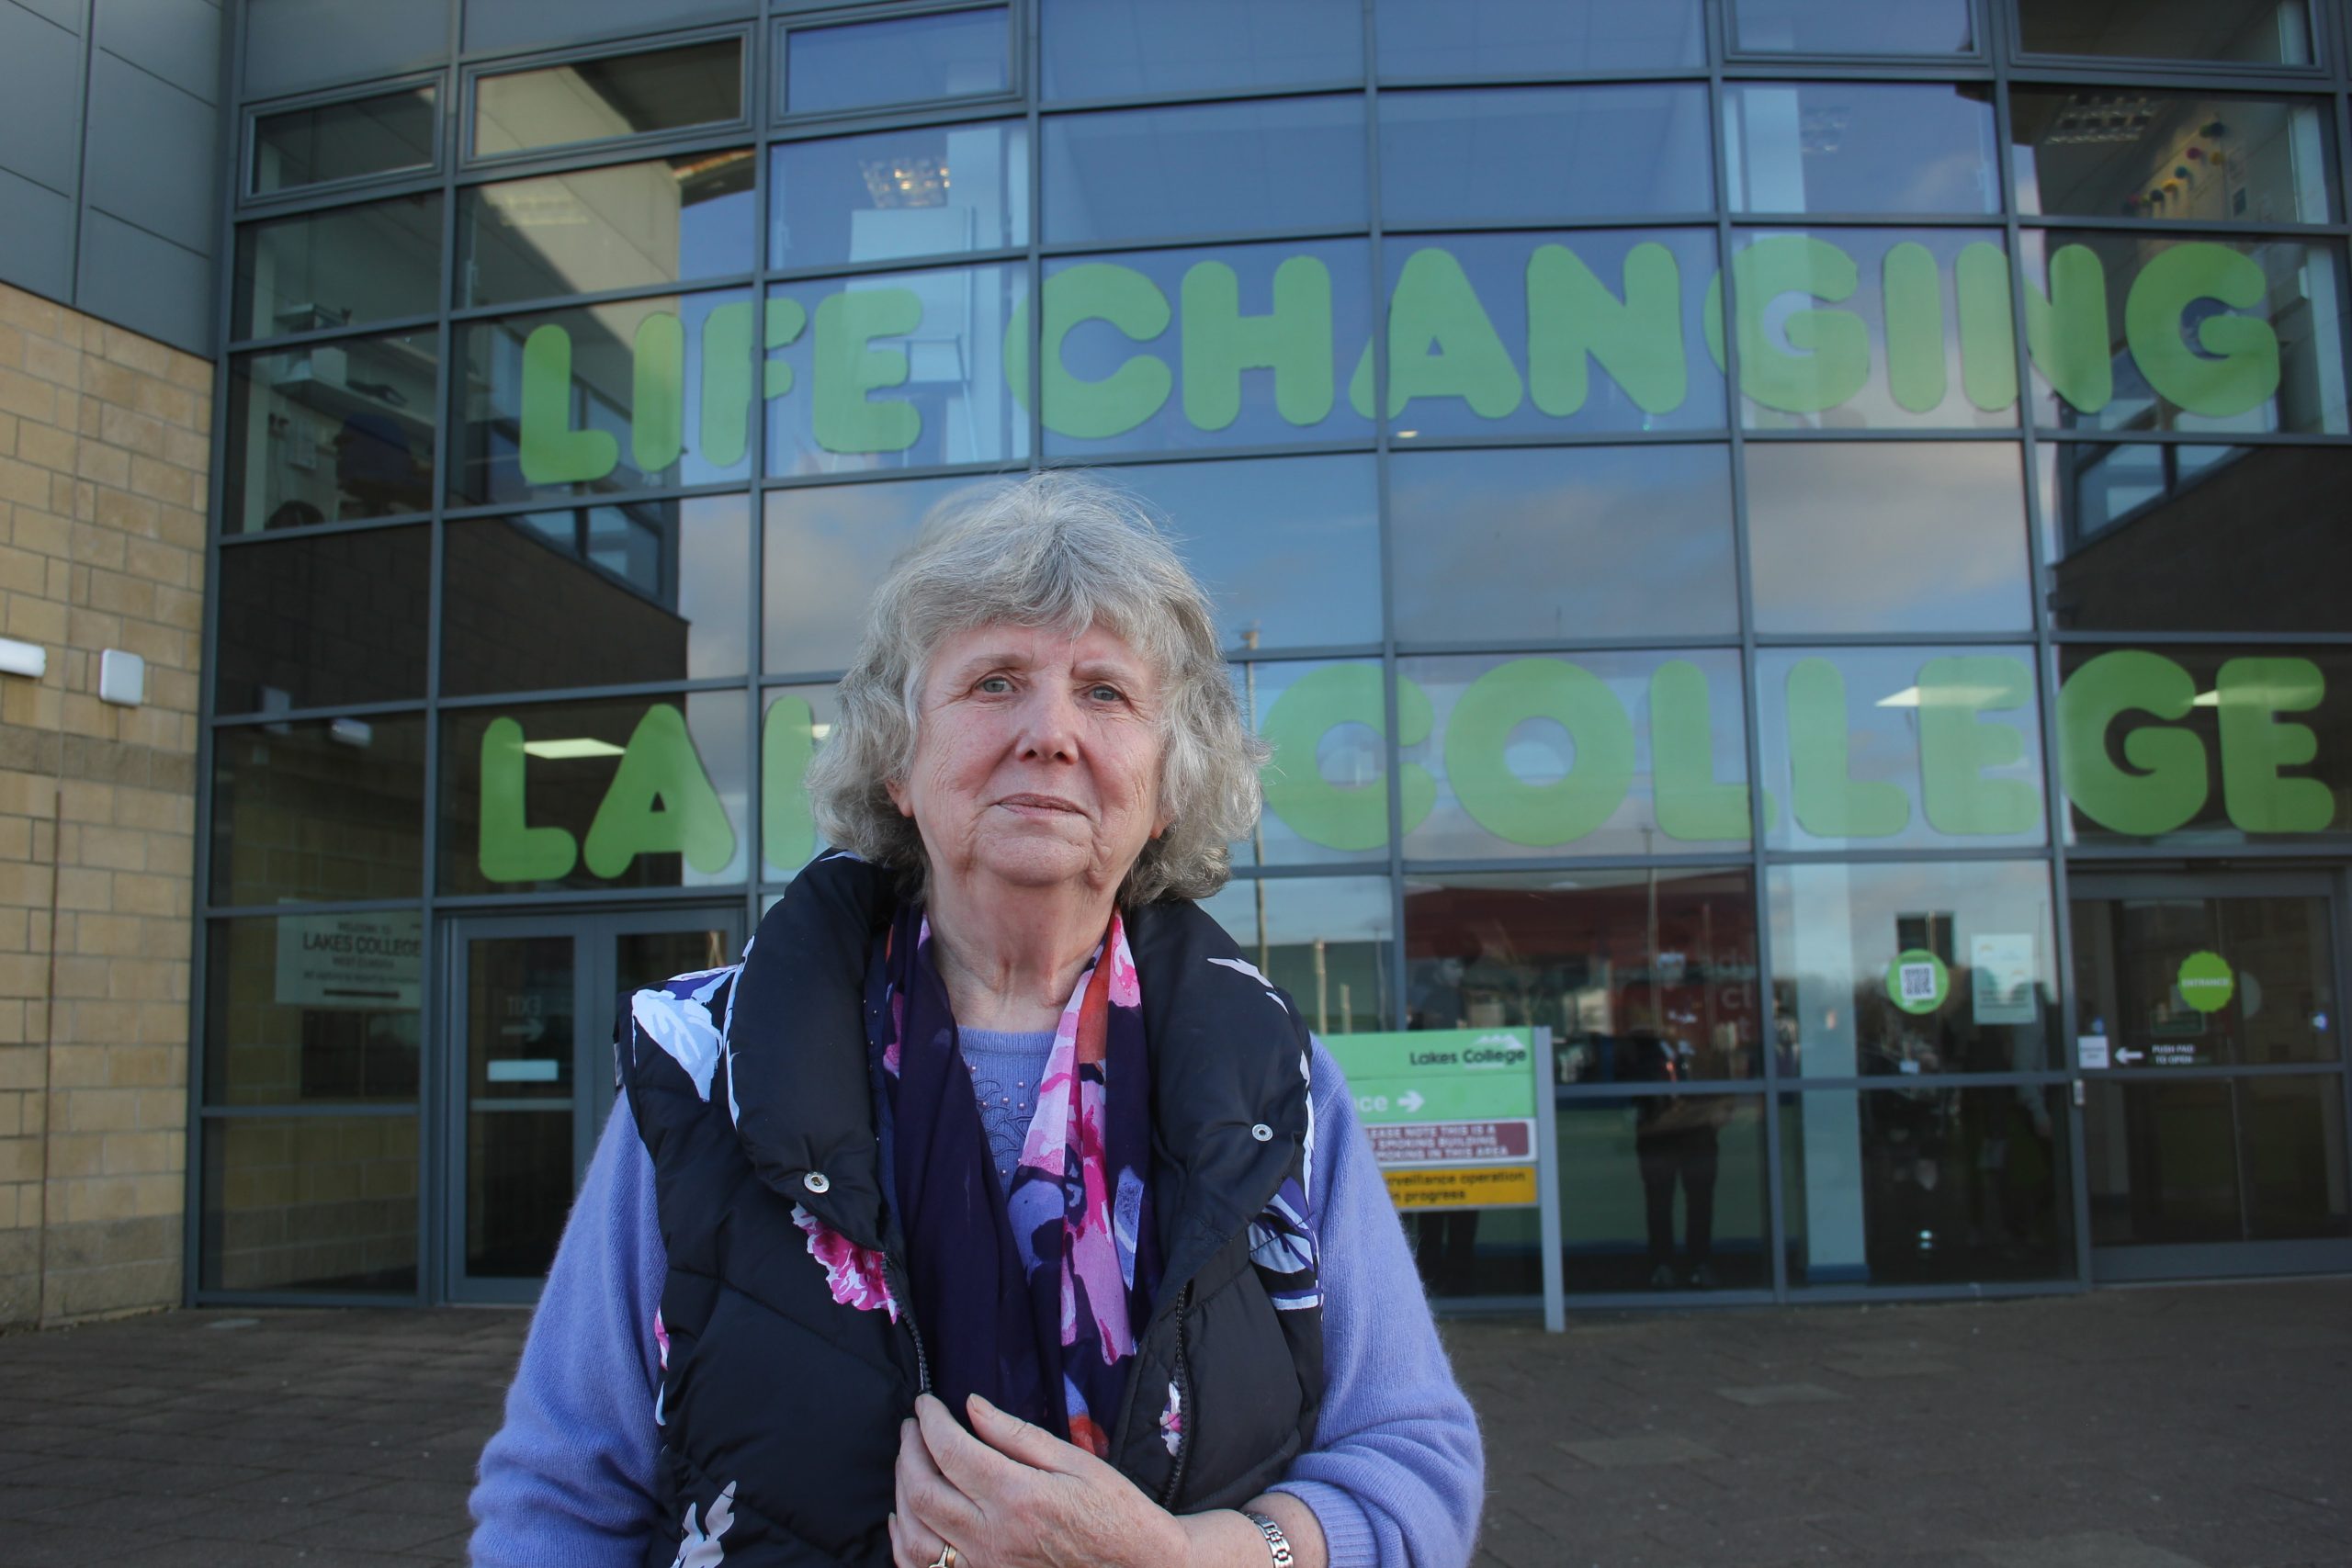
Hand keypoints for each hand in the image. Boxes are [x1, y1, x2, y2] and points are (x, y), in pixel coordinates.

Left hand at [891, 1392, 1189, 1567]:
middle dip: (909, 1450)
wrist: (1135, 1565)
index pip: (951, 1451)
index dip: (930, 1421)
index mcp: (1018, 1496)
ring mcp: (985, 1566)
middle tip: (912, 1426)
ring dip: (901, 1491)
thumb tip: (971, 1406)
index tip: (926, 1403)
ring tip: (908, 1462)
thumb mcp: (1072, 1459)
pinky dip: (904, 1541)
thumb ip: (1015, 1434)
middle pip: (922, 1490)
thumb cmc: (1112, 1508)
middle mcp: (994, 1536)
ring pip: (914, 1532)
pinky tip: (905, 1515)